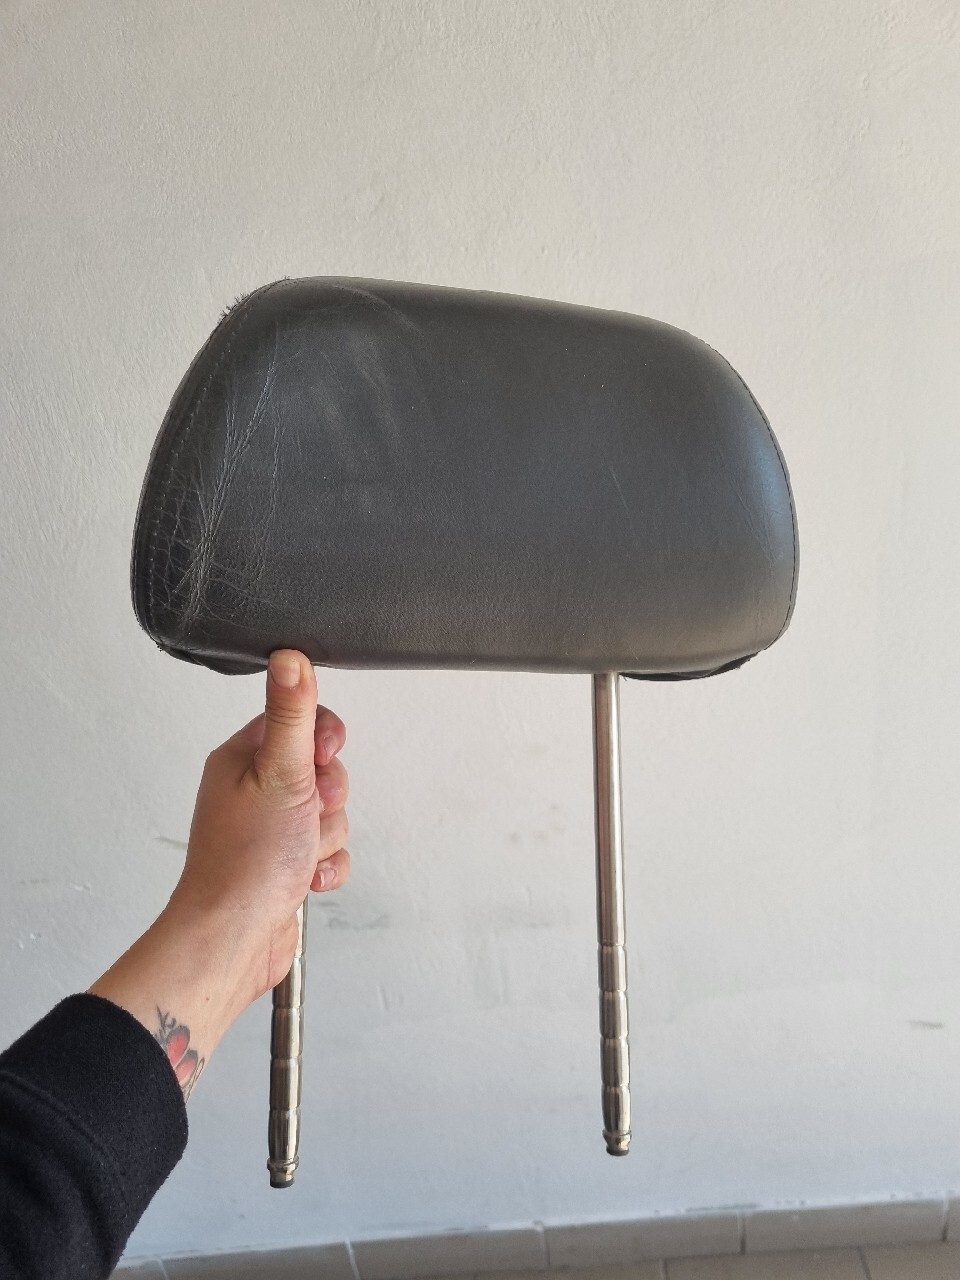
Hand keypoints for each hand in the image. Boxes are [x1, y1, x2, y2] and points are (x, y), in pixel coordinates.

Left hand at [90, 651, 349, 1097]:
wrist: (235, 939)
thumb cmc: (247, 862)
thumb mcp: (280, 774)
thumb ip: (292, 714)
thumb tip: (290, 656)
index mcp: (243, 759)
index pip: (300, 721)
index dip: (322, 741)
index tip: (318, 761)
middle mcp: (255, 790)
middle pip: (323, 769)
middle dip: (330, 797)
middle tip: (308, 812)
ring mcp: (271, 829)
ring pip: (331, 812)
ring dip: (328, 836)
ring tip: (300, 852)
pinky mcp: (287, 863)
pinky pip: (330, 850)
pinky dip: (327, 866)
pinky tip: (306, 878)